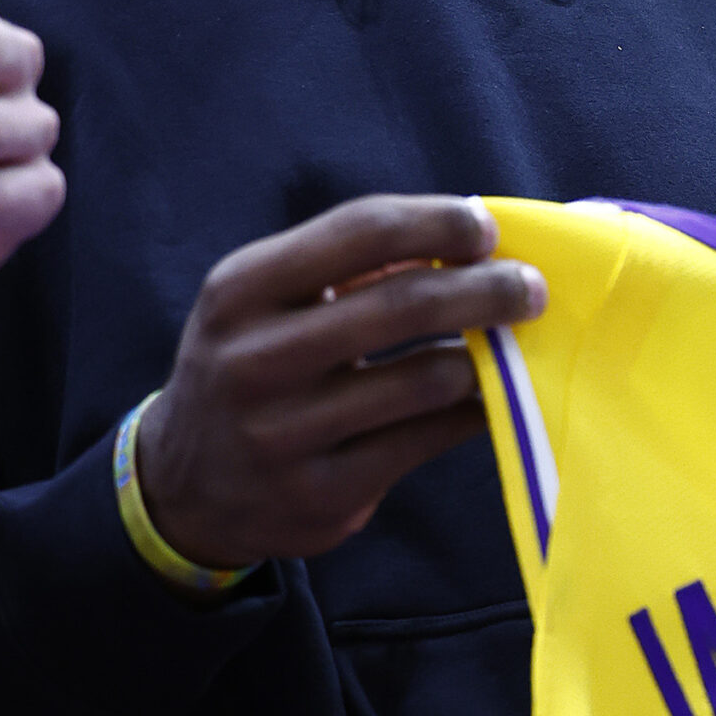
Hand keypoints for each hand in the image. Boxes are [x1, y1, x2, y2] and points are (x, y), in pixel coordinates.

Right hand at [137, 195, 545, 568]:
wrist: (184, 489)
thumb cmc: (251, 369)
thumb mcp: (263, 303)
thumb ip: (345, 266)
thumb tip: (463, 235)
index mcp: (241, 290)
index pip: (361, 230)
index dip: (438, 222)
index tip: (486, 228)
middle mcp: (255, 358)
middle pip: (402, 304)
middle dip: (485, 289)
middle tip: (530, 288)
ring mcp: (285, 433)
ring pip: (424, 380)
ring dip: (483, 357)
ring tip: (507, 344)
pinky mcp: (321, 493)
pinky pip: (426, 441)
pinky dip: (470, 414)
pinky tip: (486, 399)